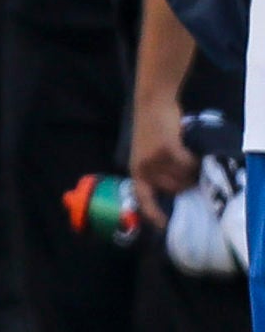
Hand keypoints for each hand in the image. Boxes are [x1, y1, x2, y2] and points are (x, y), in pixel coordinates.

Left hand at [132, 95, 198, 222]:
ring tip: (187, 157)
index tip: (164, 226)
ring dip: (191, 170)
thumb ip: (156, 171)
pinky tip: (190, 149)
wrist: (152, 104)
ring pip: (184, 177)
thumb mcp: (147, 154)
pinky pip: (188, 163)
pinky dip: (195, 159)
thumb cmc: (153, 130)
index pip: (143, 199)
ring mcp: (154, 159)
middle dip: (186, 183)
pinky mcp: (166, 149)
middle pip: (174, 190)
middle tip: (188, 170)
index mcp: (136, 172)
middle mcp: (143, 168)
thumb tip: (173, 192)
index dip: (153, 215)